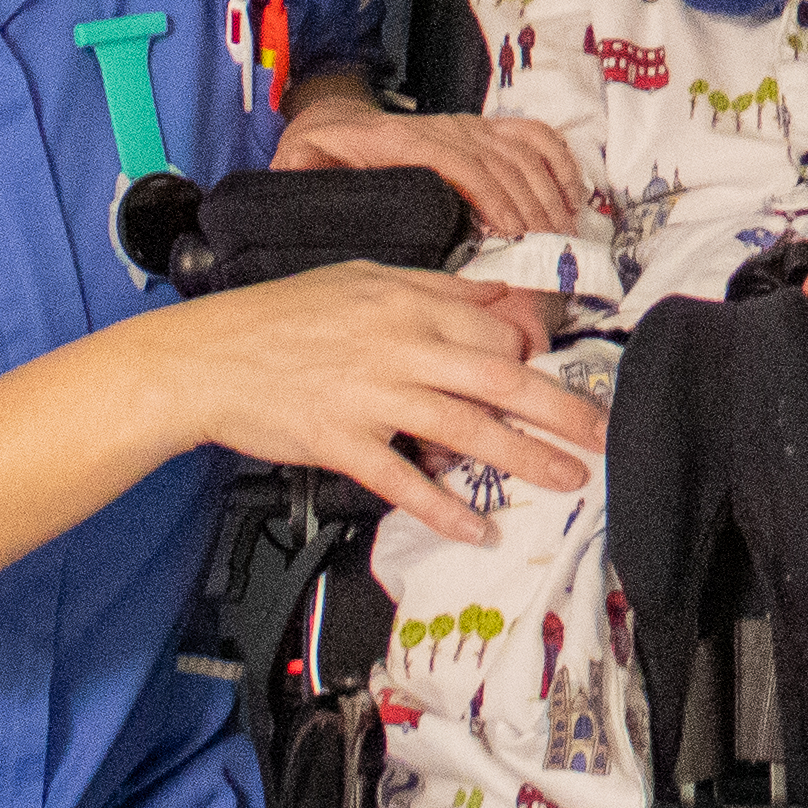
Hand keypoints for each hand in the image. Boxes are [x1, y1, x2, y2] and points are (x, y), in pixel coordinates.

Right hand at [146, 260, 606, 542]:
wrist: (203, 359)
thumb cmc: (280, 315)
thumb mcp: (361, 279)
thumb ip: (432, 289)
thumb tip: (496, 295)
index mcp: (409, 302)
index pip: (494, 330)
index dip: (533, 357)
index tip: (557, 380)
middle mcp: (401, 347)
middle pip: (501, 379)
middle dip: (562, 408)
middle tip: (603, 434)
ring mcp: (372, 397)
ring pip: (467, 428)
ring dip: (525, 457)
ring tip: (567, 479)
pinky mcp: (342, 442)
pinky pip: (404, 480)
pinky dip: (444, 508)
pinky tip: (478, 528)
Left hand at [272, 82, 589, 238]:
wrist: (335, 118)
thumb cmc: (321, 153)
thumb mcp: (300, 164)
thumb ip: (303, 179)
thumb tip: (319, 198)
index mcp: (403, 141)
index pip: (462, 164)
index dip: (494, 198)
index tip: (515, 235)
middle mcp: (445, 128)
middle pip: (503, 163)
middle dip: (532, 210)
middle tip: (550, 256)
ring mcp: (469, 126)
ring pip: (525, 153)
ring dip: (550, 194)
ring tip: (564, 238)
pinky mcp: (484, 129)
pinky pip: (534, 136)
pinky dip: (560, 163)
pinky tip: (572, 197)